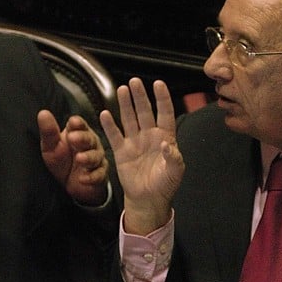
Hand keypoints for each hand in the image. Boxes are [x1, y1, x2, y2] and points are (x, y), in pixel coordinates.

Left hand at [38, 111, 108, 205]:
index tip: (73, 122)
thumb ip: (49, 132)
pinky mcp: (100, 174)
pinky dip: (91, 177)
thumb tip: (43, 113)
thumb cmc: (61, 160)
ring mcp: (96, 159)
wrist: (70, 183)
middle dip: (82, 138)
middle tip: (73, 138)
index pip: (79, 125)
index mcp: (78, 132)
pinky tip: (83, 178)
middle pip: (89, 139)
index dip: (77, 123)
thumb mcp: (51, 147)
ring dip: (88, 158)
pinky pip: (99, 175)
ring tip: (79, 158)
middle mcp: (90, 143)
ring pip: (95, 156)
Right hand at [99, 78, 183, 234]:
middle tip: (135, 82)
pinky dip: (110, 125)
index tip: (158, 84)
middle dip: (140, 96)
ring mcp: (135, 142)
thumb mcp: (175, 172)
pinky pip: (115, 135)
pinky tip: (105, 113)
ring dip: (126, 105)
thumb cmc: (165, 184)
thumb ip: (173, 158)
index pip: (165, 113)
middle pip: (144, 111)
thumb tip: (167, 145)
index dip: (162, 98)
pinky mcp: (121, 151)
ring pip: (129, 119)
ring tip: (122, 89)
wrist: (149, 199)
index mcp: (166, 137)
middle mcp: (149, 135)